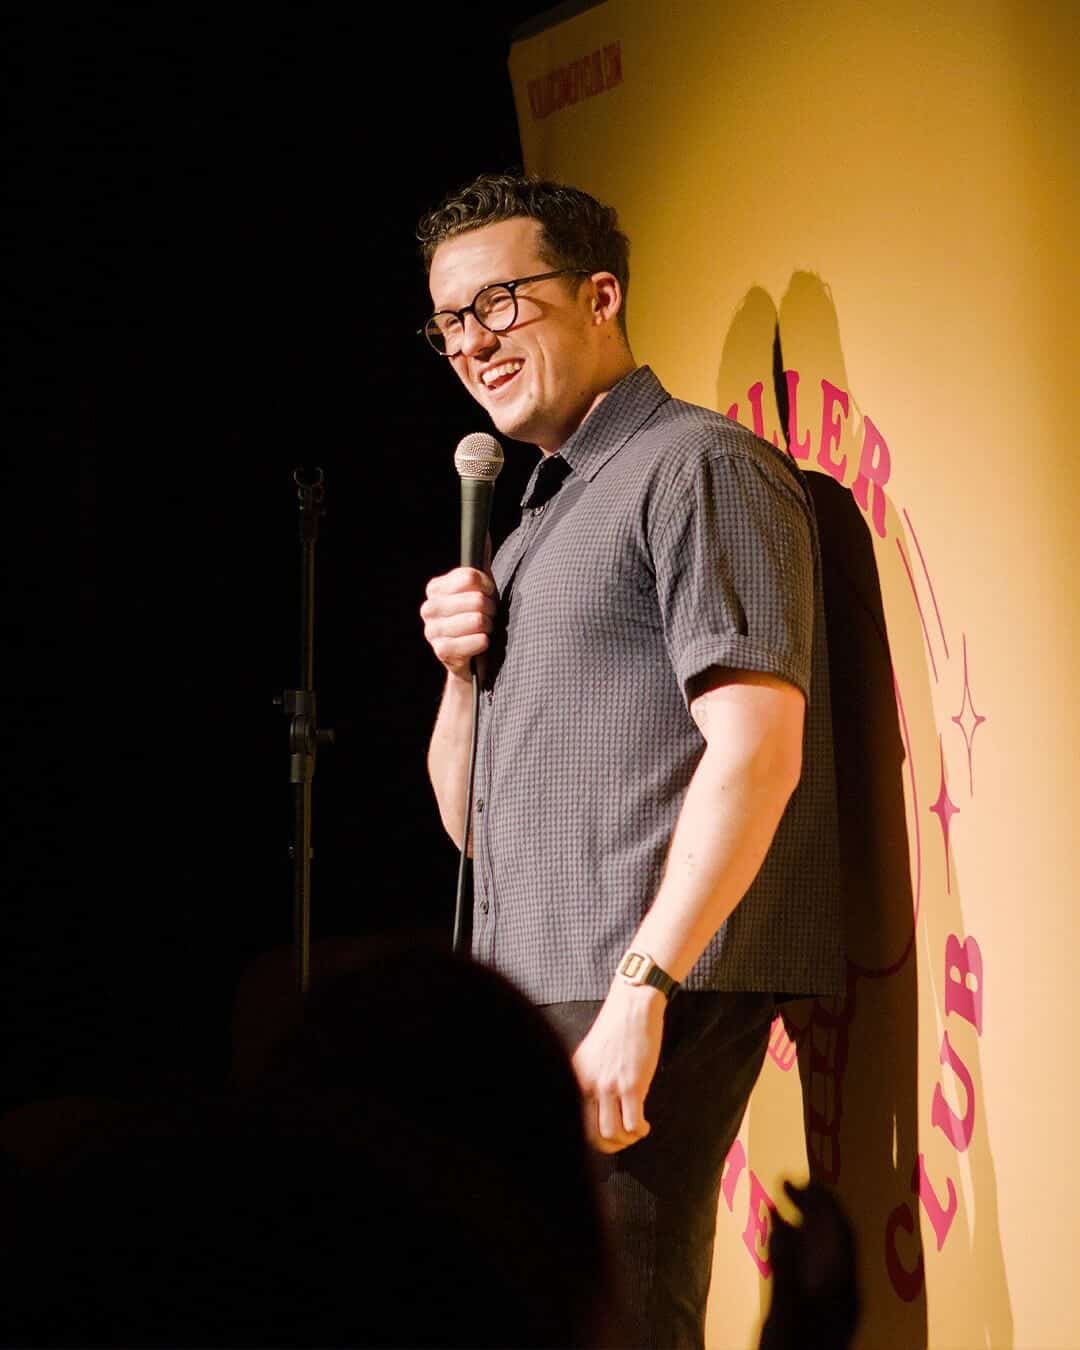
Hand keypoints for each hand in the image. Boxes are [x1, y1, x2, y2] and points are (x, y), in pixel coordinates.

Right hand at [420, 567, 496, 680]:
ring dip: (488, 627)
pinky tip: (481, 644)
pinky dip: (484, 643)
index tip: (488, 595)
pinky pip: (476, 641)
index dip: (487, 587)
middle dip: (490, 609)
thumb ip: (479, 561)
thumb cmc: (476, 616)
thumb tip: (483, 534)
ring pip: (477, 620)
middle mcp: (429, 608)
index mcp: (435, 588)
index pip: (470, 577)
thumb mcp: (479, 588)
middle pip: (476, 599)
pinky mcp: (441, 651)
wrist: (471, 657)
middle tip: (488, 616)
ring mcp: (432, 630)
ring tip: (485, 629)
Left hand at [572, 982, 666, 1153]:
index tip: (607, 1135)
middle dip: (610, 1145)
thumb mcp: (592, 1056)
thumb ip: (591, 1082)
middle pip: (592, 1135)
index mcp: (576, 1078)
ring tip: (636, 1130)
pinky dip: (640, 1131)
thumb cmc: (617, 1029)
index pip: (574, 1121)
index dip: (592, 1137)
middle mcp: (588, 1084)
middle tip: (623, 1139)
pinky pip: (633, 1124)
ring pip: (612, 1134)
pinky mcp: (632, 1084)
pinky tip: (645, 1125)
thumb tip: (598, 1111)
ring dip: (626, 1139)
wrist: (633, 1006)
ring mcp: (609, 1086)